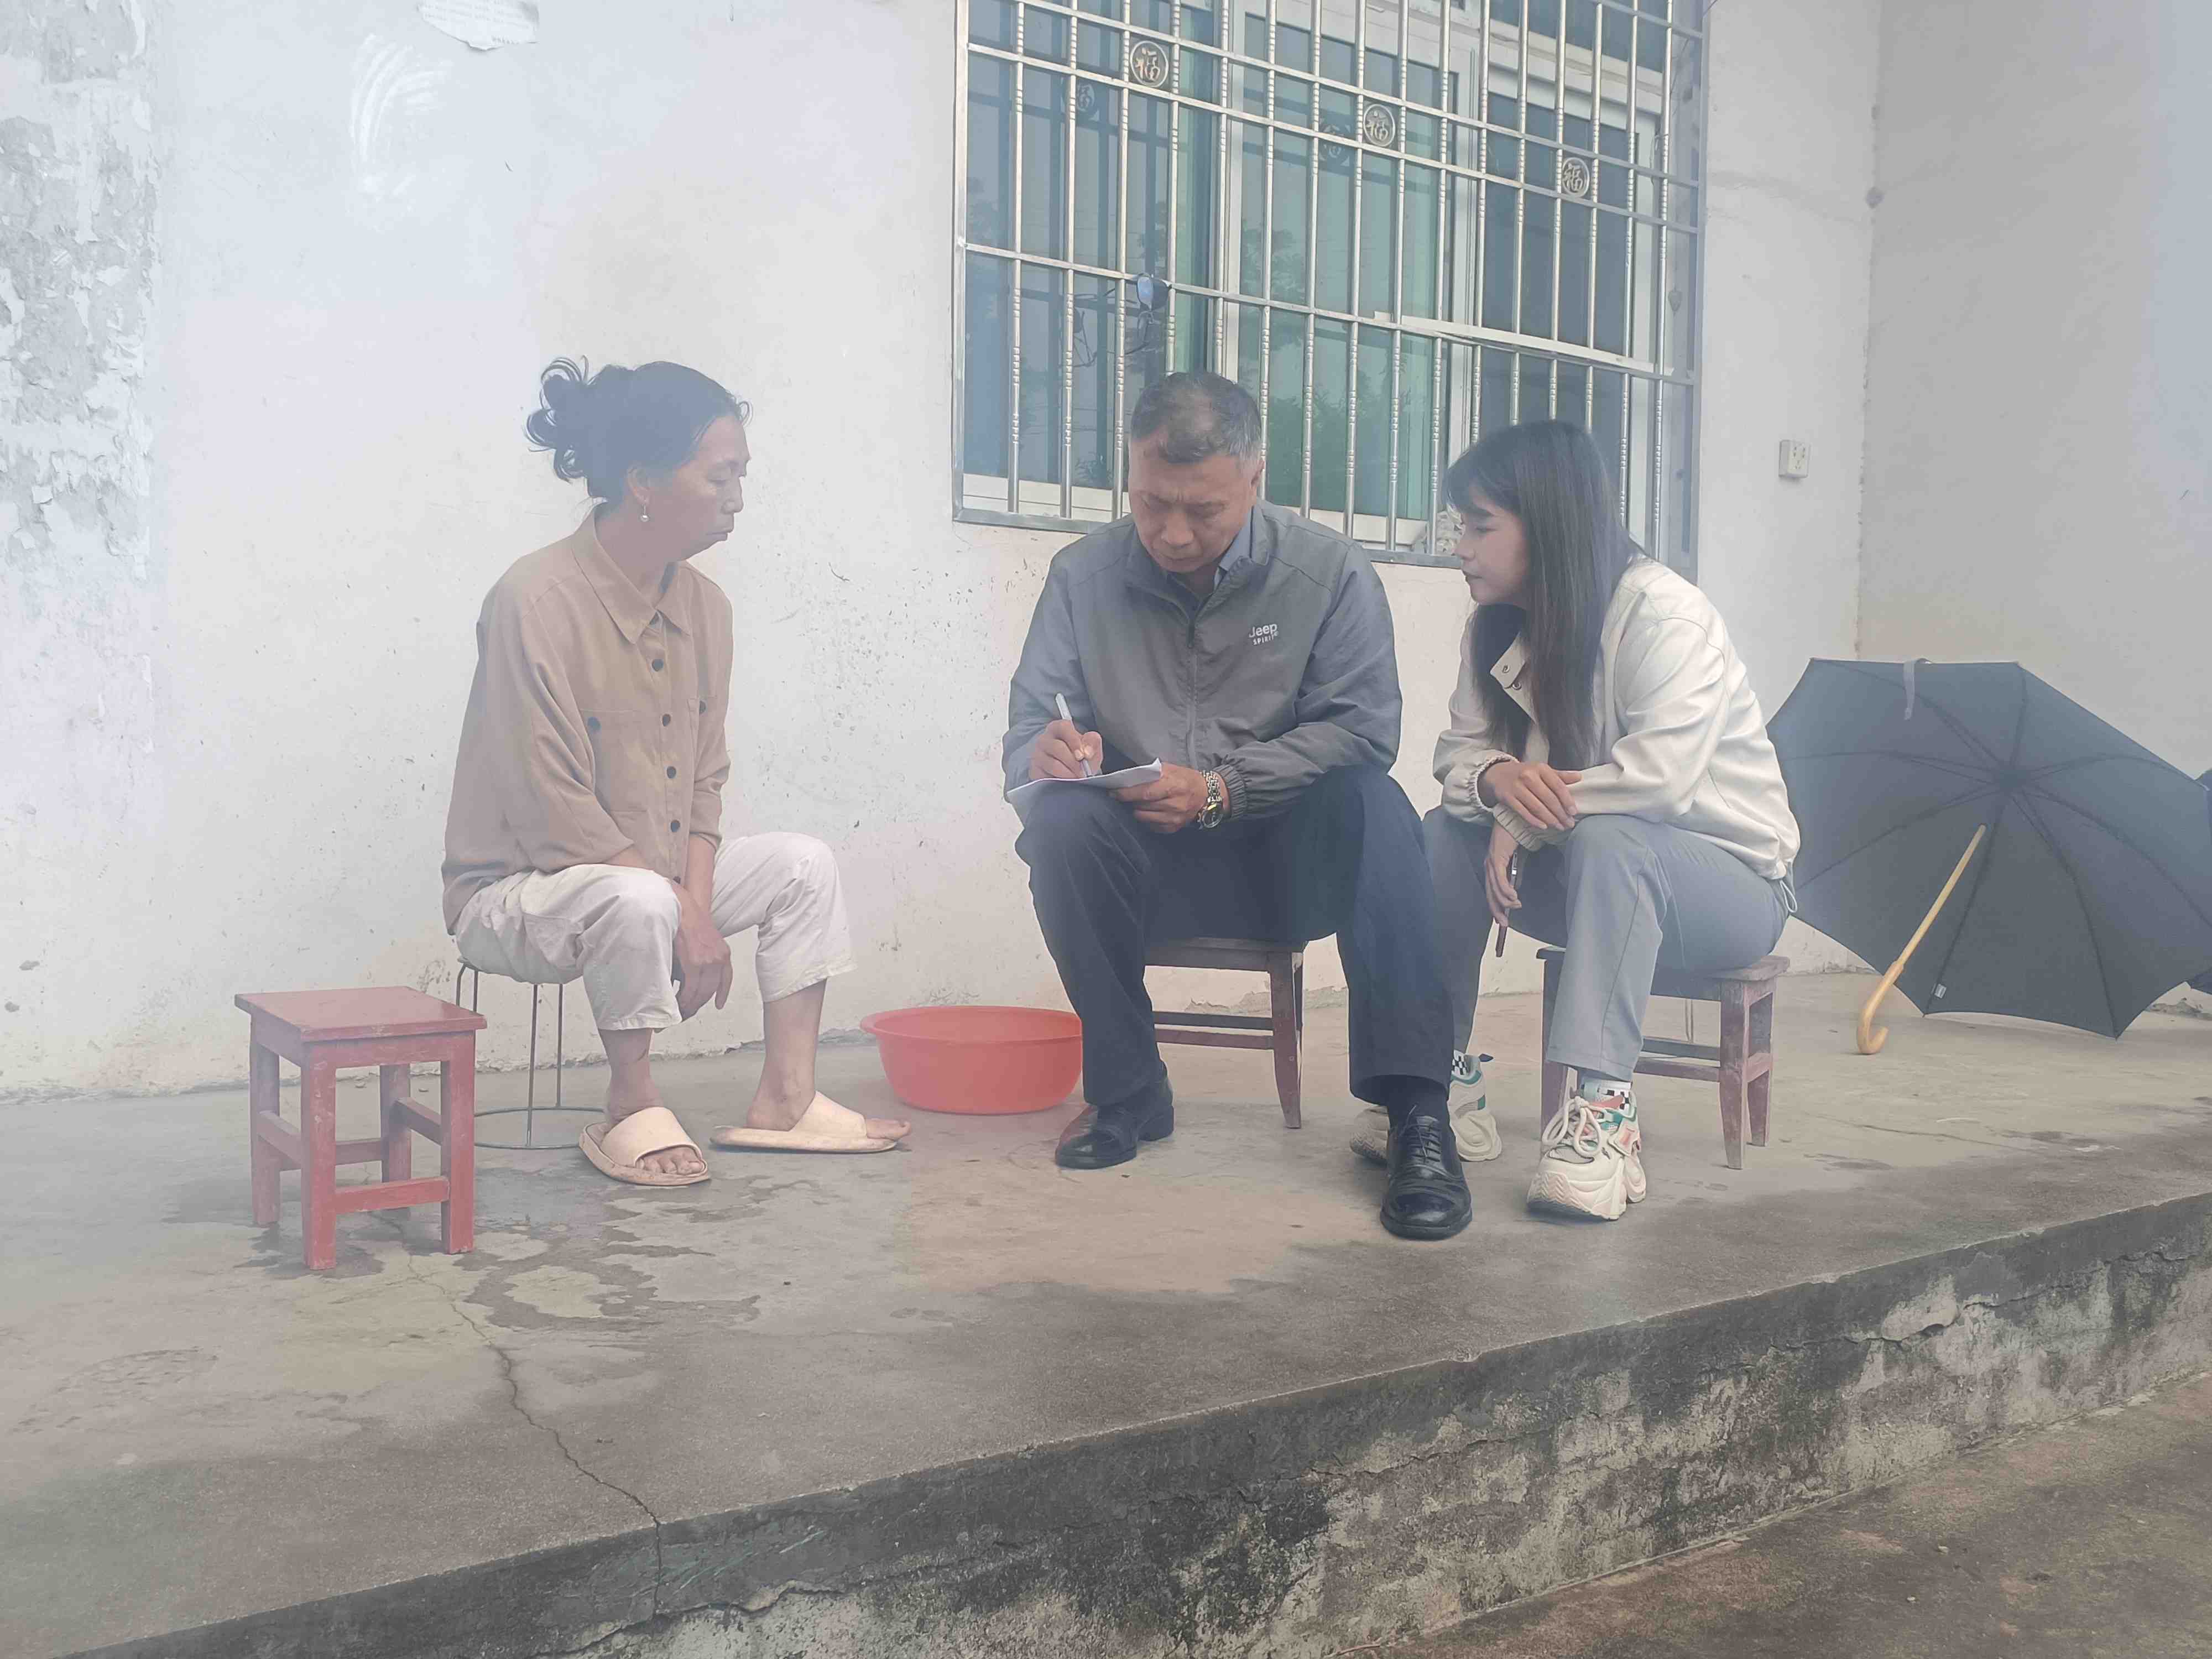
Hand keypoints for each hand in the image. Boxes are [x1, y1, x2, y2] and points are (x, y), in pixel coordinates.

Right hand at [670, 881, 732, 1019]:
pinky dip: (684, 998)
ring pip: (700, 992)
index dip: (722, 994)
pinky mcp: (694, 962)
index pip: (726, 979)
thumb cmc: (690, 923)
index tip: (718, 1004)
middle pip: (710, 990)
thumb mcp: (706, 941)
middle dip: (698, 1004)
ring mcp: (707, 961)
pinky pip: (690, 987)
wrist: (683, 908)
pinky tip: (679, 1003)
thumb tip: (692, 980)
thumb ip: (703, 960)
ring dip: (690, 1005)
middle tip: (688, 1012)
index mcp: (724, 954)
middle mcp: (719, 959)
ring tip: (680, 1011)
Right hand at [1031, 718, 1103, 780]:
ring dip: (1068, 773)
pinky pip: (1046, 776)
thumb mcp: (1091, 749)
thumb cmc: (1080, 758)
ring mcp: (1037, 755)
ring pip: (1052, 764)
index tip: (1083, 755)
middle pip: (1057, 747)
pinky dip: (1059, 780)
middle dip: (1073, 762)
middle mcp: (1045, 739)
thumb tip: (1088, 750)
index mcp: (1058, 728)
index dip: (1074, 741)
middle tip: (1083, 772)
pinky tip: (1066, 782)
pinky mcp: (1035, 770)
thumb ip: (1093, 743)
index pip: (1063, 728)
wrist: (1071, 774)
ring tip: (1077, 778)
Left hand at [1114, 762, 1209, 833]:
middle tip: (1124, 795)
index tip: (1113, 792)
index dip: (1126, 794)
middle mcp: (1174, 804)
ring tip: (1138, 802)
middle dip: (1129, 801)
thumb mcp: (1171, 769)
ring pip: (1143, 817)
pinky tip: (1150, 810)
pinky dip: (1146, 818)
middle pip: (1141, 805)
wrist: (1206, 795)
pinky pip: (1150, 826)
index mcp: (1173, 786)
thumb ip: (1151, 773)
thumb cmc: (1186, 779)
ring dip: (1137, 809)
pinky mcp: (1173, 828)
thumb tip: (1129, 778)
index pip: (1144, 793)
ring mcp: (1174, 818)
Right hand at [1480, 758, 1583, 830]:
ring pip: (1537, 807)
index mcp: (1540, 768)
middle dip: (1560, 813)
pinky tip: (1544, 826)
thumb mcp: (1542, 771)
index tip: (1574, 812)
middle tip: (1569, 823)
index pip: (1557, 786)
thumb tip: (1579, 777)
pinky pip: (1524, 812)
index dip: (1567, 800)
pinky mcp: (1507, 798)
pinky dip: (1534, 821)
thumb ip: (1560, 776)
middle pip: (1548, 799)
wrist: (1498, 774)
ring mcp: (1516, 787)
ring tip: (1559, 826)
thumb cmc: (1525, 773)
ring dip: (1550, 819)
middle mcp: (1528, 776)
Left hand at [1484, 824, 1520, 939]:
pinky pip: (1500, 879)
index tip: (1502, 920)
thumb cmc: (1515, 839)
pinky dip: (1506, 890)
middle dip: (1497, 910)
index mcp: (1492, 868)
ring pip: (1495, 889)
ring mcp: (1491, 863)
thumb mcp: (1517, 861)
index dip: (1495, 907)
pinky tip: (1514, 896)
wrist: (1515, 821)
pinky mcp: (1496, 858)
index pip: (1491, 892)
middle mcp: (1488, 867)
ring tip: (1516, 905)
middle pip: (1490, 894)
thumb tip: (1516, 890)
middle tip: (1505, 922)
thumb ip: (1515, 875)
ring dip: (1506, 900)